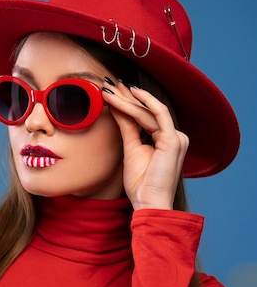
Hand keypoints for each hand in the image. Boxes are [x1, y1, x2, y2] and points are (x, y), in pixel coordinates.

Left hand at [102, 79, 188, 210]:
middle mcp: (175, 136)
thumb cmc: (141, 183)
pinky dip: (143, 103)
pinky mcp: (174, 140)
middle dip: (126, 96)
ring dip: (127, 99)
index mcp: (168, 140)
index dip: (129, 102)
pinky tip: (129, 94)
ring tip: (109, 90)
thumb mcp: (131, 149)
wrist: (148, 202)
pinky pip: (157, 115)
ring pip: (149, 111)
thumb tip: (117, 109)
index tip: (111, 91)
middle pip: (147, 111)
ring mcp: (177, 137)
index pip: (146, 115)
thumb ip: (128, 128)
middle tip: (108, 84)